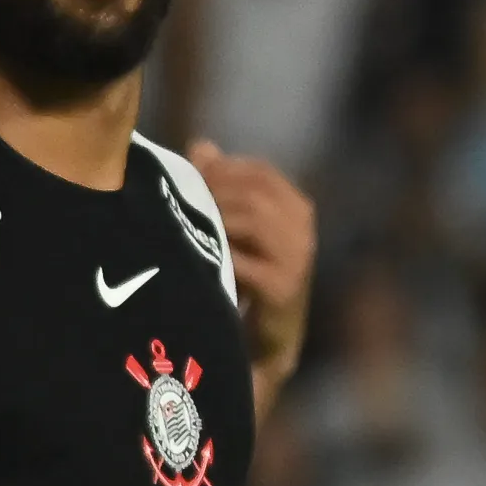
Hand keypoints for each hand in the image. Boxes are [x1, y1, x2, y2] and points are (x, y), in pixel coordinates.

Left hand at [189, 140, 315, 424]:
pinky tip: (199, 258)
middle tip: (181, 205)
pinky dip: (219, 253)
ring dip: (214, 219)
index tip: (189, 181)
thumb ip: (220, 184)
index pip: (259, 172)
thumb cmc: (241, 276)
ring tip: (189, 230)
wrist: (259, 339)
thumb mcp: (230, 223)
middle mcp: (304, 229)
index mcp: (297, 207)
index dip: (222, 171)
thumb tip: (203, 145)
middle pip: (254, 191)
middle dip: (213, 193)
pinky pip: (245, 256)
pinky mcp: (285, 287)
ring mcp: (298, 258)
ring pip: (251, 217)